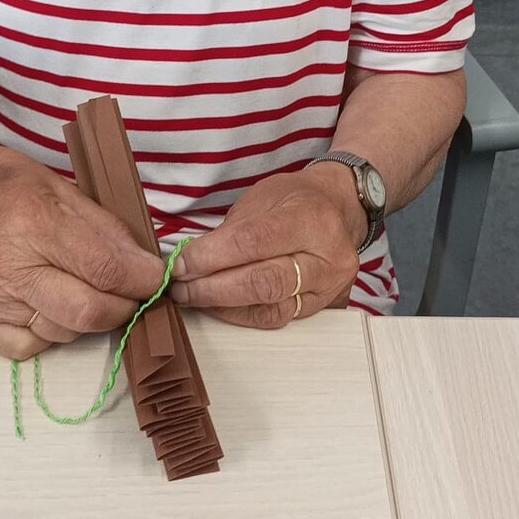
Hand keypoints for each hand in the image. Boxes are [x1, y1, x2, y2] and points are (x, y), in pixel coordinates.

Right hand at [0, 143, 164, 360]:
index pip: (104, 268)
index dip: (142, 280)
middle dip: (124, 306)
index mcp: (32, 221)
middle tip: (130, 292)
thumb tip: (144, 265)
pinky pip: (31, 347)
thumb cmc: (3, 184)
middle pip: (88, 312)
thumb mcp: (61, 187)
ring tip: (82, 287)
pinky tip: (49, 303)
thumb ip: (105, 228)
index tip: (156, 280)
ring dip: (88, 317)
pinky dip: (51, 331)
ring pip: (64, 332)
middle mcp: (7, 266)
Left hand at [170, 166, 362, 327]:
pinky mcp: (322, 308)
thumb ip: (229, 233)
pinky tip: (219, 306)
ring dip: (222, 306)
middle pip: (263, 282)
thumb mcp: (262, 198)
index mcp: (311, 218)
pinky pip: (276, 319)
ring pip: (270, 308)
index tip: (180, 264)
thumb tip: (187, 261)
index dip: (210, 257)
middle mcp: (327, 257)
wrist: (338, 209)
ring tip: (193, 297)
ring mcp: (328, 287)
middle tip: (180, 287)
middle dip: (212, 288)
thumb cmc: (296, 200)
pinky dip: (241, 315)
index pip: (253, 243)